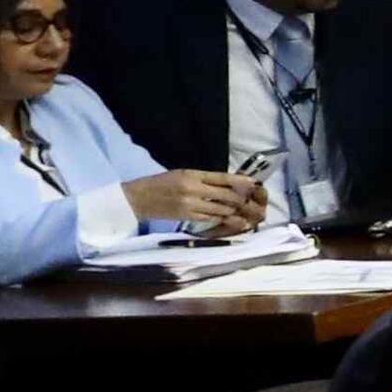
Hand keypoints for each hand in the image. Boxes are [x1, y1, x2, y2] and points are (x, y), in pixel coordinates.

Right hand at [122, 166, 266, 230]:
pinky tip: (228, 217)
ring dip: (232, 209)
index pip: (221, 177)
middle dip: (240, 198)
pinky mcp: (187, 217)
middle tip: (249, 199)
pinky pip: (210, 218)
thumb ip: (204, 178)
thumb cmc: (161, 183)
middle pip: (225, 194)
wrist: (138, 198)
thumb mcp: (182, 174)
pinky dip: (221, 217)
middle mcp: (193, 189)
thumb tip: (227, 182)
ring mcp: (191, 205)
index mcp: (192, 175)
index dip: (240, 181)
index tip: (253, 183)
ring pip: (221, 209)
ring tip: (241, 209)